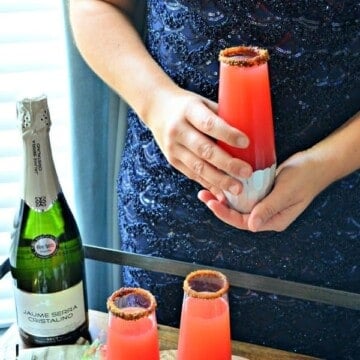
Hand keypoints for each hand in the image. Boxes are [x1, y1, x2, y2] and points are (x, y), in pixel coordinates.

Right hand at [144, 87, 252, 195]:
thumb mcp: (202, 103)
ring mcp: (173, 148)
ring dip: (219, 180)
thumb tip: (251, 131)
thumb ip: (221, 117)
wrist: (157, 109)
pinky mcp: (173, 161)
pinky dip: (209, 184)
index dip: (227, 134)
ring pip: (198, 167)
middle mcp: (178, 130)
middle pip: (204, 149)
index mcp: (188, 110)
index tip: (246, 142)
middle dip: (227, 163)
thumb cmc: (187, 106)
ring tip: (237, 188)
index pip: (208, 123)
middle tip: (247, 172)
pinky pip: (193, 175)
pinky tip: (222, 193)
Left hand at [198, 151, 323, 231]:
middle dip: (219, 207)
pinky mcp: (262, 192)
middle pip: (237, 215)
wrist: (316, 163)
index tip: (213, 204)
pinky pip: (243, 194)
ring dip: (222, 198)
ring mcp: (264, 203)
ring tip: (206, 190)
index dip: (226, 215)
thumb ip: (269, 208)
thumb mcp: (287, 193)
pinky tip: (220, 182)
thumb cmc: (305, 178)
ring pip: (238, 205)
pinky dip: (231, 190)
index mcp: (273, 221)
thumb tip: (252, 226)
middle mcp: (266, 215)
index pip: (244, 223)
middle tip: (203, 196)